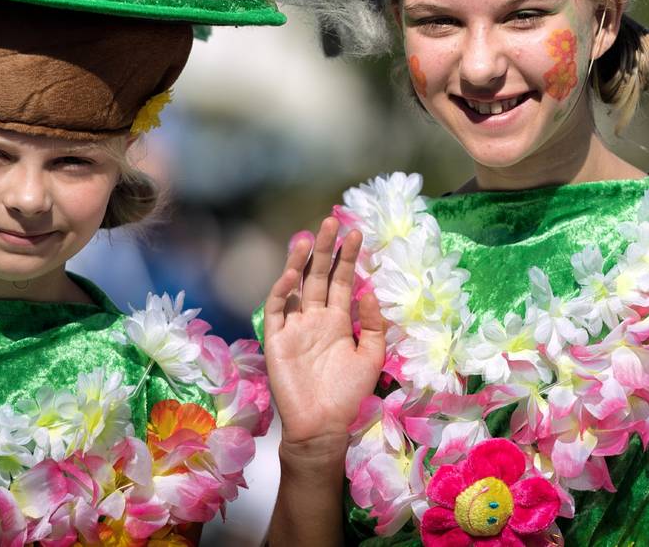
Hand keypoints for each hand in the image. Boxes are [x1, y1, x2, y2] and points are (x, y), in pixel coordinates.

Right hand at [263, 217, 385, 454]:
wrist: (324, 427)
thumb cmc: (349, 395)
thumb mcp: (372, 355)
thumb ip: (373, 323)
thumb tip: (369, 290)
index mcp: (338, 320)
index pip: (341, 280)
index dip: (347, 257)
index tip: (356, 232)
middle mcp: (315, 317)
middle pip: (319, 275)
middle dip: (325, 248)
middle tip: (331, 220)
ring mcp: (294, 326)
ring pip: (296, 286)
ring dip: (301, 261)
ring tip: (309, 237)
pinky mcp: (276, 339)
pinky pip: (277, 309)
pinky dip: (283, 290)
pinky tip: (293, 274)